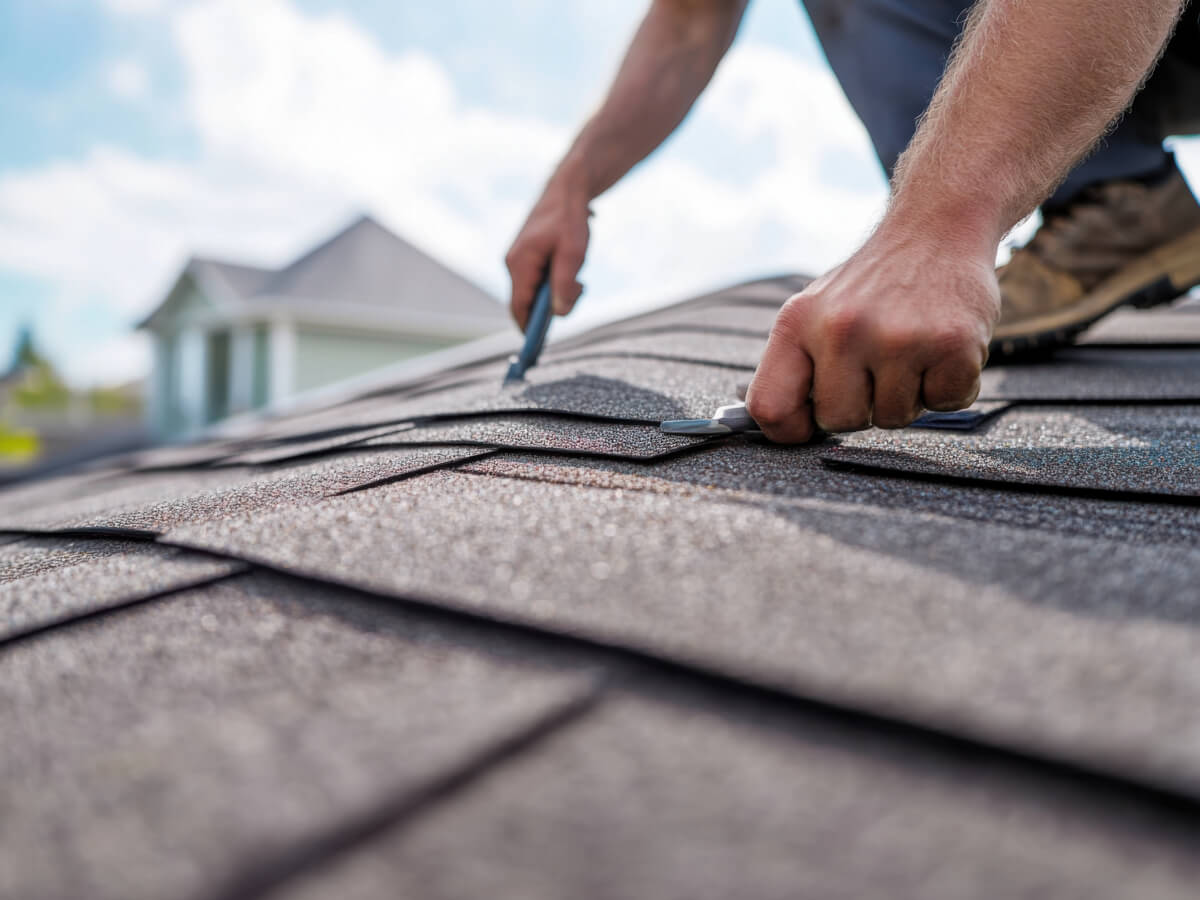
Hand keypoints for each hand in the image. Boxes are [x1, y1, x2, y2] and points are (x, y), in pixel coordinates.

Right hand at [506, 171, 591, 330]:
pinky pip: (540, 280)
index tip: (539, 347)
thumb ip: (565, 285)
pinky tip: (572, 266)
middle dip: (552, 306)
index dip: (528, 329)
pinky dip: (557, 281)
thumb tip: (558, 314)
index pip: (518, 308)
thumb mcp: (573, 253)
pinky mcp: (528, 258)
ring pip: (536, 292)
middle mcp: (514, 264)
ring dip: (559, 290)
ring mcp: (519, 261)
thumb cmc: (569, 218)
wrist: (567, 189)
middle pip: (528, 302)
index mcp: (519, 264)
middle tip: (579, 290)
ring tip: (578, 273)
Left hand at [745, 226, 998, 442]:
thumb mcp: (815, 312)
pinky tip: (942, 348)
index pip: (769, 408)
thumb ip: (793, 367)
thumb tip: (777, 427)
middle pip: (840, 421)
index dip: (791, 429)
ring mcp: (898, 338)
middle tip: (876, 367)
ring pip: (894, 418)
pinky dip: (950, 386)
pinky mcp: (952, 344)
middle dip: (861, 407)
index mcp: (798, 322)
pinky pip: (947, 403)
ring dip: (908, 395)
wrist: (936, 228)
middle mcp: (842, 329)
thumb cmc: (873, 284)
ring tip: (911, 349)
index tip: (811, 422)